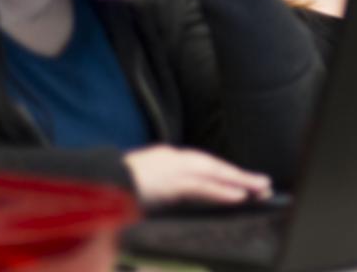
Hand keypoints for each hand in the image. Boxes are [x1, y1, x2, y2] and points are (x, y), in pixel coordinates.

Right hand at [123, 145, 271, 206]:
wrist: (91, 183)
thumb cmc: (111, 189)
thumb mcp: (141, 187)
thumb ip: (163, 190)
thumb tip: (184, 197)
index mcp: (167, 160)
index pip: (203, 167)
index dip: (227, 176)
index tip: (247, 184)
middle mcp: (171, 159)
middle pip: (213, 168)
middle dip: (239, 177)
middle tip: (266, 185)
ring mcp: (169, 168)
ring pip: (212, 175)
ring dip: (238, 183)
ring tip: (261, 190)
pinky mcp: (167, 182)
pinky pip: (200, 187)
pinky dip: (221, 191)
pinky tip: (239, 197)